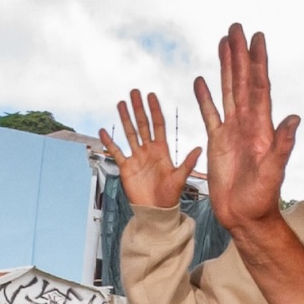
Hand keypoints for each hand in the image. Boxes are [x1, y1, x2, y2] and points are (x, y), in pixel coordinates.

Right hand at [98, 91, 199, 209]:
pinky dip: (110, 142)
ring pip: (130, 134)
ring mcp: (137, 158)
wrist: (157, 211)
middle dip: (138, 109)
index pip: (158, 125)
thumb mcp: (180, 178)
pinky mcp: (126, 167)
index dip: (154, 110)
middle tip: (134, 92)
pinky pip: (116, 152)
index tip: (151, 96)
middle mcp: (149, 151)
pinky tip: (104, 131)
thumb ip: (188, 163)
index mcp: (162, 151)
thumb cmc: (170, 196)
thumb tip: (200, 148)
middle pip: (142, 125)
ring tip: (121, 103)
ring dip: (125, 119)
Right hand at [194, 24, 299, 231]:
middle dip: (240, 54)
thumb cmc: (262, 198)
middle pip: (242, 81)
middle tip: (236, 28)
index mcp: (262, 127)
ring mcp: (232, 131)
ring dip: (225, 67)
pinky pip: (210, 113)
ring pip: (228, 91)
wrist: (246, 216)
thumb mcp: (273, 171)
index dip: (257, 61)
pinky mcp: (218, 142)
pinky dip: (205, 97)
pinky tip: (201, 80)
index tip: (256, 38)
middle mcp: (248, 124)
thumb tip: (294, 118)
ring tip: (223, 43)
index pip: (259, 86)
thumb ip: (282, 145)